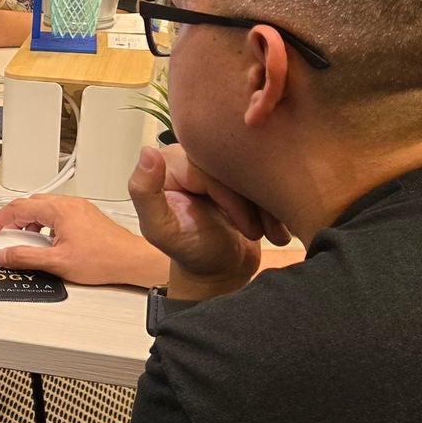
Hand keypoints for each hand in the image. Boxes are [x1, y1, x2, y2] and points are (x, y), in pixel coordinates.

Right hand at [0, 195, 166, 286]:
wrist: (130, 261)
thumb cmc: (103, 259)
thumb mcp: (56, 262)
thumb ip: (25, 257)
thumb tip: (4, 254)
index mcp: (59, 210)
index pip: (17, 208)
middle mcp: (69, 204)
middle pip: (29, 205)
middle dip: (12, 220)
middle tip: (3, 237)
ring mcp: (78, 208)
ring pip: (43, 209)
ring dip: (29, 223)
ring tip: (26, 242)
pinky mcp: (85, 216)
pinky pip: (57, 214)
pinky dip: (45, 224)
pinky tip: (47, 242)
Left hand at [128, 146, 288, 298]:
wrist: (221, 271)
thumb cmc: (191, 253)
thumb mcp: (162, 229)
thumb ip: (146, 194)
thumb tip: (147, 151)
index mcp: (169, 163)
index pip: (210, 168)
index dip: (231, 199)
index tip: (245, 227)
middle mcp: (192, 155)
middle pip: (234, 165)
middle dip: (251, 202)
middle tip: (256, 232)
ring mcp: (217, 164)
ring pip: (252, 172)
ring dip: (266, 206)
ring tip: (267, 234)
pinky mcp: (238, 175)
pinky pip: (263, 178)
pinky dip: (273, 205)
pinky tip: (275, 228)